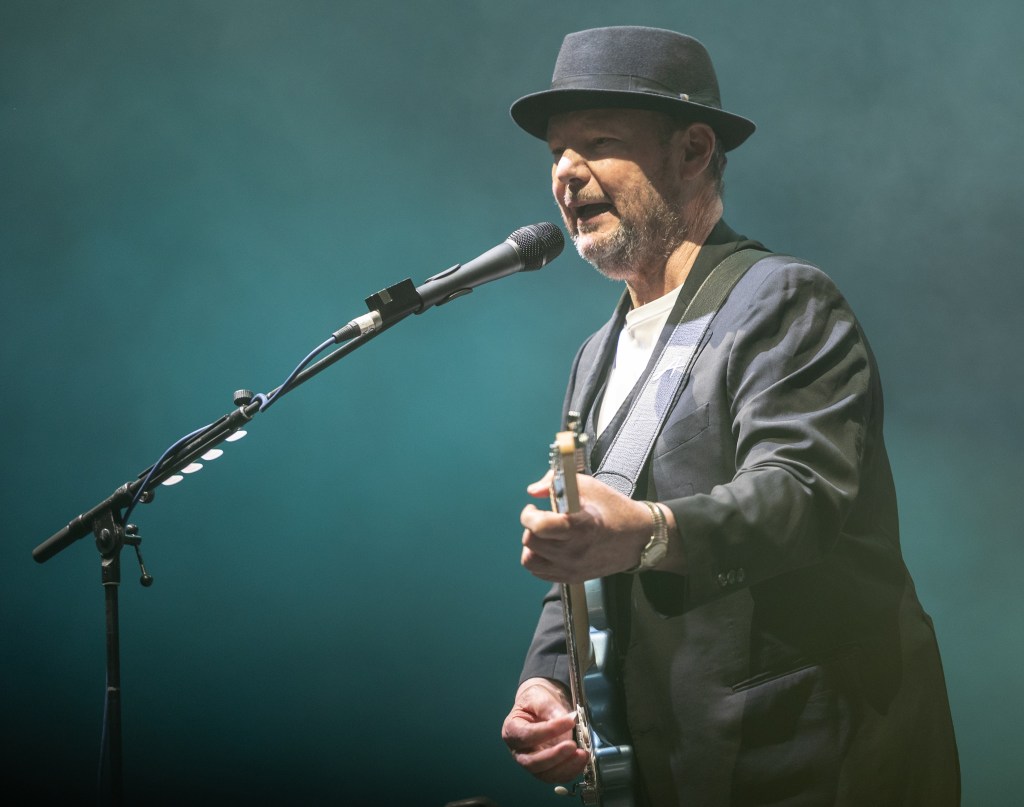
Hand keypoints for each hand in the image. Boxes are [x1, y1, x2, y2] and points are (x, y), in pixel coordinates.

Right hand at [501, 678, 587, 783]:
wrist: (540, 707)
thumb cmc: (535, 701)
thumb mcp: (538, 696)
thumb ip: (550, 708)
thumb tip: (567, 720)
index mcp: (512, 730)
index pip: (527, 735)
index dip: (547, 731)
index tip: (569, 721)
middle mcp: (519, 751)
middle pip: (532, 762)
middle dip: (554, 756)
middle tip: (573, 745)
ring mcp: (532, 762)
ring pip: (546, 774)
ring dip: (566, 767)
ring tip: (582, 754)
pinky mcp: (546, 769)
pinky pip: (557, 776)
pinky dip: (571, 770)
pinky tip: (582, 759)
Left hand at [519, 472, 655, 581]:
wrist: (638, 538)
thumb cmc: (614, 509)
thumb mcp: (589, 486)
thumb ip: (556, 482)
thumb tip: (533, 490)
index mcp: (580, 527)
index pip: (539, 526)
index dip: (529, 515)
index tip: (533, 507)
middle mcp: (574, 552)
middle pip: (530, 542)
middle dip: (531, 527)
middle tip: (542, 517)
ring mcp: (572, 568)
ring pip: (530, 561)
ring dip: (532, 545)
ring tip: (545, 535)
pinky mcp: (572, 578)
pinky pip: (540, 573)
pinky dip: (539, 559)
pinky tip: (550, 547)